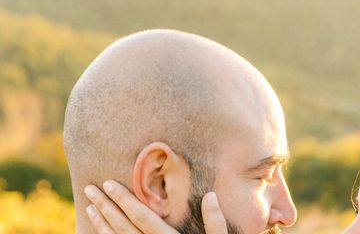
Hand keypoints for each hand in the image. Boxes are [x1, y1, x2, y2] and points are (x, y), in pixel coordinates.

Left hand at [84, 180, 227, 233]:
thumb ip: (215, 223)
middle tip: (90, 189)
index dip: (124, 199)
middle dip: (105, 206)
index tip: (109, 184)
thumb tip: (210, 195)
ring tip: (89, 208)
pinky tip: (99, 233)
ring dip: (101, 224)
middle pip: (122, 227)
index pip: (141, 216)